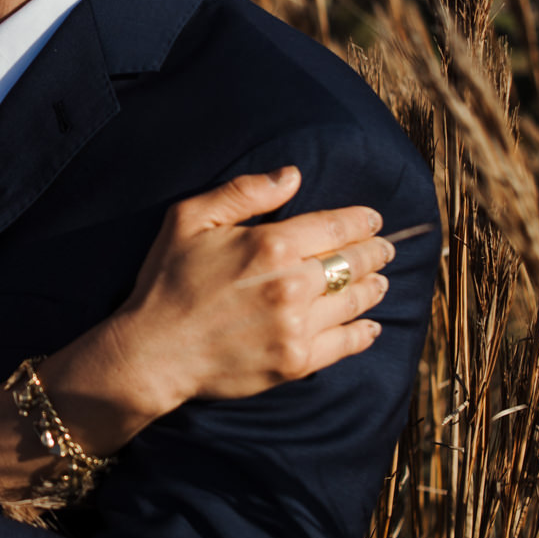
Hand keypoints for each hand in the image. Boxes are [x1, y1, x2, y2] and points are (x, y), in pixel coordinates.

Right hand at [97, 167, 394, 415]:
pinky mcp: (296, 362)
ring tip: (380, 282)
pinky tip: (370, 326)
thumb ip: (244, 192)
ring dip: (373, 288)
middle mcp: (292, 286)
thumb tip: (292, 175)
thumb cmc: (167, 280)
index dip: (361, 221)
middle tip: (384, 249)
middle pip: (353, 263)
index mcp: (270, 245)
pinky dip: (364, 333)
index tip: (373, 220)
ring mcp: (297, 327)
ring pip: (354, 301)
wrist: (154, 351)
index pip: (335, 228)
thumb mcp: (190, 219)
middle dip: (374, 253)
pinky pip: (345, 345)